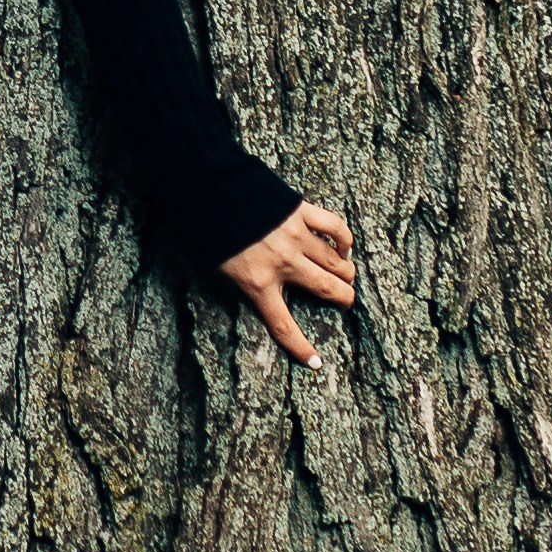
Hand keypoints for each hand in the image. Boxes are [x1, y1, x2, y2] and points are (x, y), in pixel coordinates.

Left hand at [218, 198, 354, 363]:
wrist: (206, 188)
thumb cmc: (205, 228)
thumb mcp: (214, 268)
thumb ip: (239, 283)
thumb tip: (254, 290)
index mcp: (257, 284)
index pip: (284, 326)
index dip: (302, 348)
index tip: (315, 362)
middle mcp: (282, 264)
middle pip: (327, 289)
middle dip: (344, 298)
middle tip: (346, 300)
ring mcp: (295, 237)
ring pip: (335, 262)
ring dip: (345, 271)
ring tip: (346, 274)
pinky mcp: (301, 212)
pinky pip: (335, 227)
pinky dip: (344, 240)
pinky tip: (344, 246)